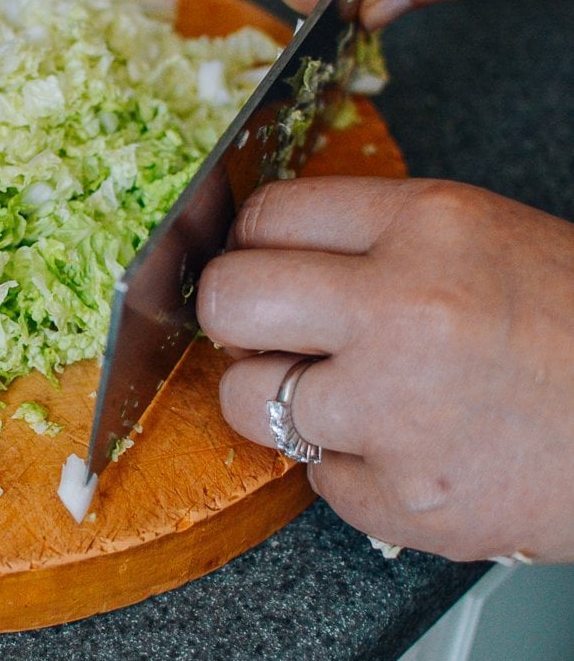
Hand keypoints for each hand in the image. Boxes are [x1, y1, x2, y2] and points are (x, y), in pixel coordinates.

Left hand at [196, 177, 573, 561]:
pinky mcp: (402, 496)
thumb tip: (261, 251)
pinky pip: (314, 478)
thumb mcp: (483, 238)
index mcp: (429, 226)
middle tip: (265, 332)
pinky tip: (409, 450)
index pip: (267, 215)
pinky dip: (351, 470)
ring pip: (246, 399)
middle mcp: (403, 308)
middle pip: (228, 299)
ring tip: (351, 400)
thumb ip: (373, 240)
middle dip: (232, 317)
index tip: (254, 264)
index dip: (249, 244)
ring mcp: (397, 409)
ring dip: (281, 402)